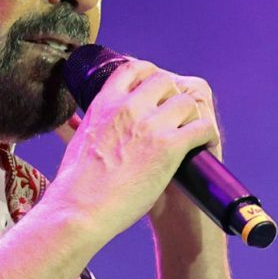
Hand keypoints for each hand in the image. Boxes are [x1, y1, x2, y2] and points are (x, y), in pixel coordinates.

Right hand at [45, 60, 217, 244]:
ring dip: (191, 116)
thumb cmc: (75, 185)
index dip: (150, 75)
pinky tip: (203, 145)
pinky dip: (207, 134)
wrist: (80, 210)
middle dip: (173, 96)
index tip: (156, 90)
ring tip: (190, 133)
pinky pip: (202, 127)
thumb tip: (69, 123)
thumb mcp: (74, 143)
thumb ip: (76, 127)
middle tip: (175, 117)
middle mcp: (128, 107)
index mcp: (105, 104)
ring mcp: (150, 125)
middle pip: (165, 81)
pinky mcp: (168, 147)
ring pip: (186, 102)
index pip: (133, 68)